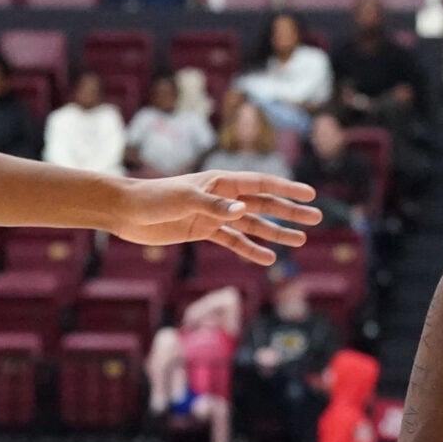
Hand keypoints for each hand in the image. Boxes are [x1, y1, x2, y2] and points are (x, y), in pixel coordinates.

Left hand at [109, 170, 319, 268]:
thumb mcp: (185, 200)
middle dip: (290, 212)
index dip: (286, 189)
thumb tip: (243, 212)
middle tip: (316, 218)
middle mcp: (222, 198)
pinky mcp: (204, 231)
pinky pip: (233, 241)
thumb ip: (214, 206)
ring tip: (300, 241)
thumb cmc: (154, 197)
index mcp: (221, 182)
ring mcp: (214, 215)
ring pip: (253, 225)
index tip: (309, 195)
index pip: (261, 184)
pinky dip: (250, 249)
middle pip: (264, 204)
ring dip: (276, 232)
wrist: (127, 212)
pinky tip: (268, 259)